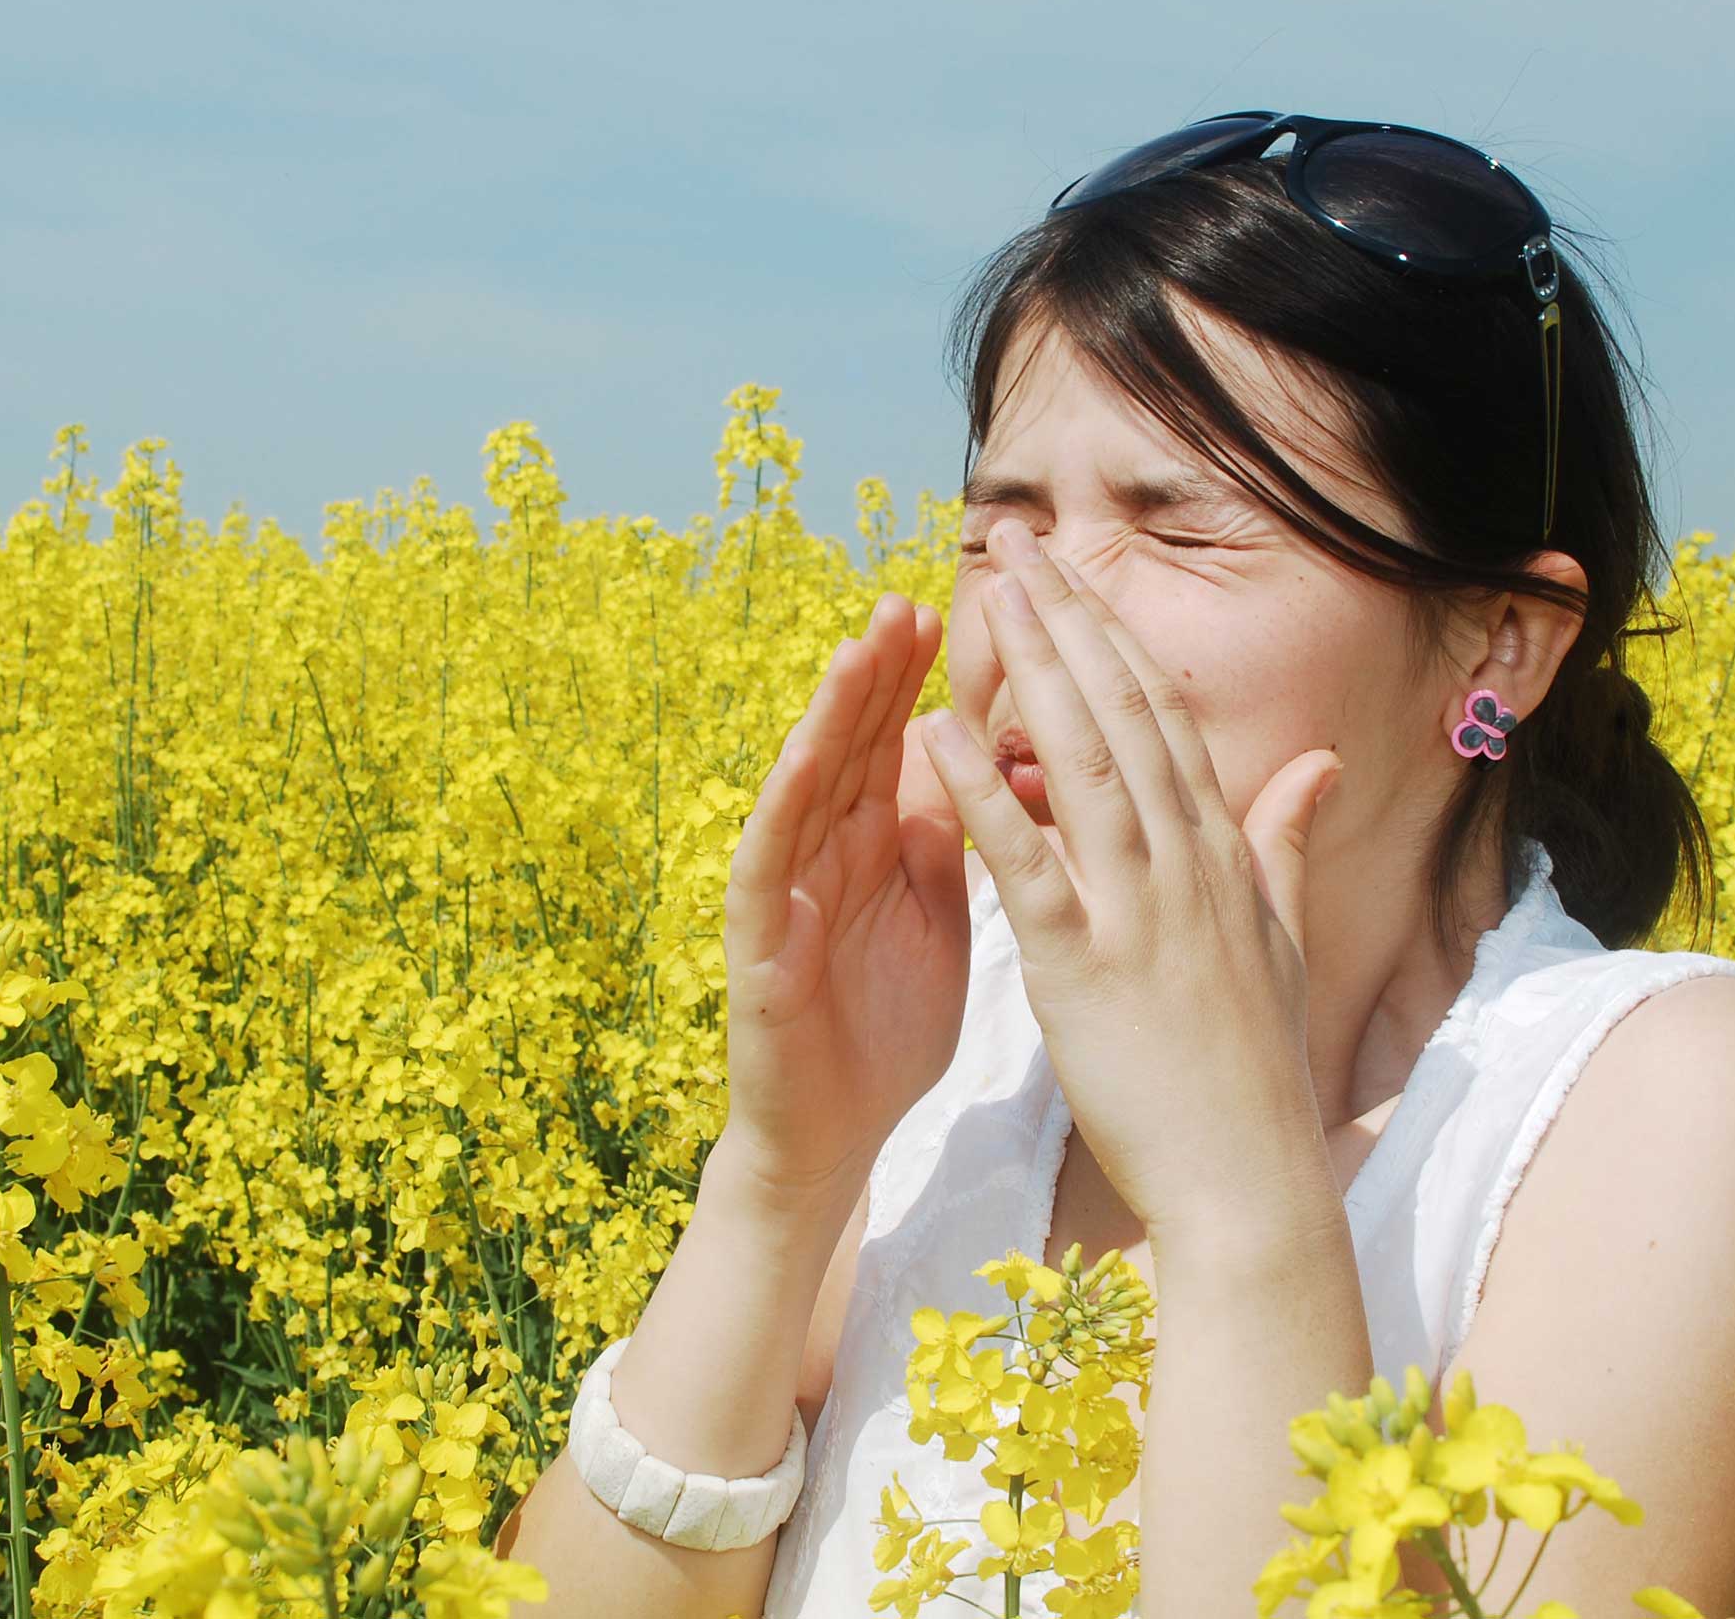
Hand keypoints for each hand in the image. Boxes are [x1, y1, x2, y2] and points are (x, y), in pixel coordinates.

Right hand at [719, 592, 972, 1212]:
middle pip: (851, 746)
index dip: (924, 680)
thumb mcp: (935, 916)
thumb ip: (945, 840)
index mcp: (876, 846)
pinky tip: (803, 760)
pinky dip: (784, 808)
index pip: (898, 743)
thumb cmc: (885, 1028)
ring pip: (806, 786)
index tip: (964, 610)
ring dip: (829, 717)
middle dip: (878, 673)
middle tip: (907, 598)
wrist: (836, 1136)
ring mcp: (786, 892)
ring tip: (857, 650)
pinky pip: (767, 864)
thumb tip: (975, 758)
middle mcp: (825, 853)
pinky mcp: (759, 945)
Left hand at [915, 521, 1344, 1232]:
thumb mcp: (1277, 940)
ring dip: (1032, 672)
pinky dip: (981, 794)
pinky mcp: (1083, 966)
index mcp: (1221, 853)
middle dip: (1069, 618)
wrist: (1249, 1178)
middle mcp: (1185, 863)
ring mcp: (1138, 910)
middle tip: (1018, 542)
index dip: (1113, 637)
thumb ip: (1283, 842)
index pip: (1162, 716)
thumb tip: (1317, 765)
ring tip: (989, 595)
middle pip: (1122, 713)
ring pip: (1081, 763)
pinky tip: (937, 735)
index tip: (1072, 575)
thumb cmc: (1253, 1069)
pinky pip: (1026, 863)